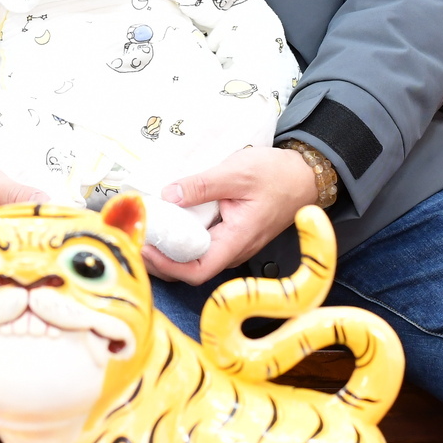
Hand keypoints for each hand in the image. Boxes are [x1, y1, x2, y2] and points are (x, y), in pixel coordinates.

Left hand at [144, 146, 319, 285]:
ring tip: (146, 227)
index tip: (144, 246)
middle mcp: (234, 248)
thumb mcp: (237, 172)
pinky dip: (182, 234)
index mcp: (237, 240)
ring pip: (195, 255)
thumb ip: (202, 185)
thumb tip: (168, 195)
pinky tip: (168, 217)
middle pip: (190, 267)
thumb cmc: (278, 175)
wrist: (306, 174)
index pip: (196, 270)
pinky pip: (202, 241)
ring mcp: (233, 242)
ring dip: (169, 246)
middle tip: (135, 236)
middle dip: (160, 258)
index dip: (166, 266)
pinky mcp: (231, 232)